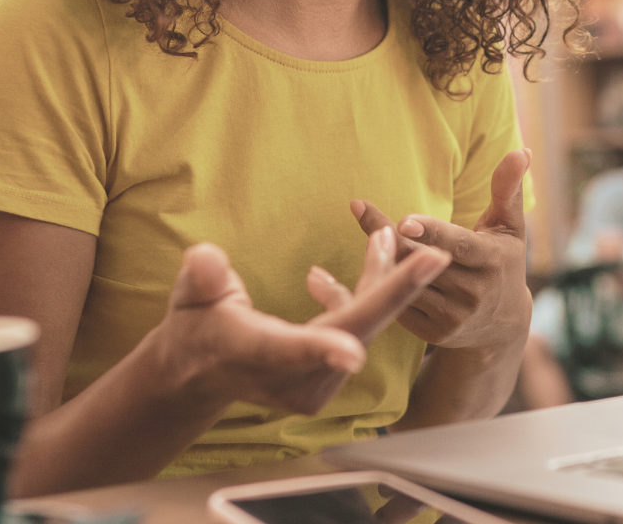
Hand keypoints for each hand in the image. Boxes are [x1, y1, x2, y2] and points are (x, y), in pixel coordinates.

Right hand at [153, 231, 449, 415]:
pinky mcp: (327, 382)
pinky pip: (357, 331)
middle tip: (434, 256)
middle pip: (353, 330)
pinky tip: (349, 266)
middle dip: (395, 291)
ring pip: (362, 327)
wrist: (201, 374)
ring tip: (384, 236)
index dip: (321, 351)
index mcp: (255, 354)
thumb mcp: (189, 299)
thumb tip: (206, 259)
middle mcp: (291, 378)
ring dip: (379, 282)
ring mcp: (313, 385)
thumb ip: (202, 278)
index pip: (290, 352)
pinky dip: (363, 297)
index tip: (351, 354)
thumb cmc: (196, 329)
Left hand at [350, 149, 532, 351]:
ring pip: (407, 281)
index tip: (404, 221)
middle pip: (423, 260)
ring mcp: (453, 317)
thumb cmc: (503, 260)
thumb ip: (508, 189)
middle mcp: (474, 293)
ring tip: (365, 225)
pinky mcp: (434, 334)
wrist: (502, 324)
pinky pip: (400, 303)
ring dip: (382, 255)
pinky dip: (383, 280)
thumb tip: (522, 150)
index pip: (458, 245)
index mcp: (492, 261)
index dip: (431, 233)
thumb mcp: (509, 227)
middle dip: (391, 236)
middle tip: (364, 211)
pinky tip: (370, 258)